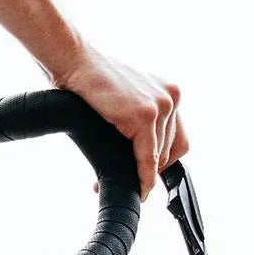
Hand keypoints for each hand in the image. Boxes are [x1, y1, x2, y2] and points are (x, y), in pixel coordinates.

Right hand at [48, 46, 187, 198]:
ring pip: (159, 157)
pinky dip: (144, 177)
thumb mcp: (126, 101)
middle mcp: (171, 98)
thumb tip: (139, 151)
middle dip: (148, 172)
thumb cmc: (94, 83)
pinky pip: (148, 157)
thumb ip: (140, 119)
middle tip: (126, 184)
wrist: (77, 65)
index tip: (145, 176)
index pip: (176, 139)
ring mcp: (161, 105)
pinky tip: (139, 188)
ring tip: (119, 185)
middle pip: (171, 150)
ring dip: (140, 177)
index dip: (161, 162)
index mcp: (169, 93)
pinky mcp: (145, 116)